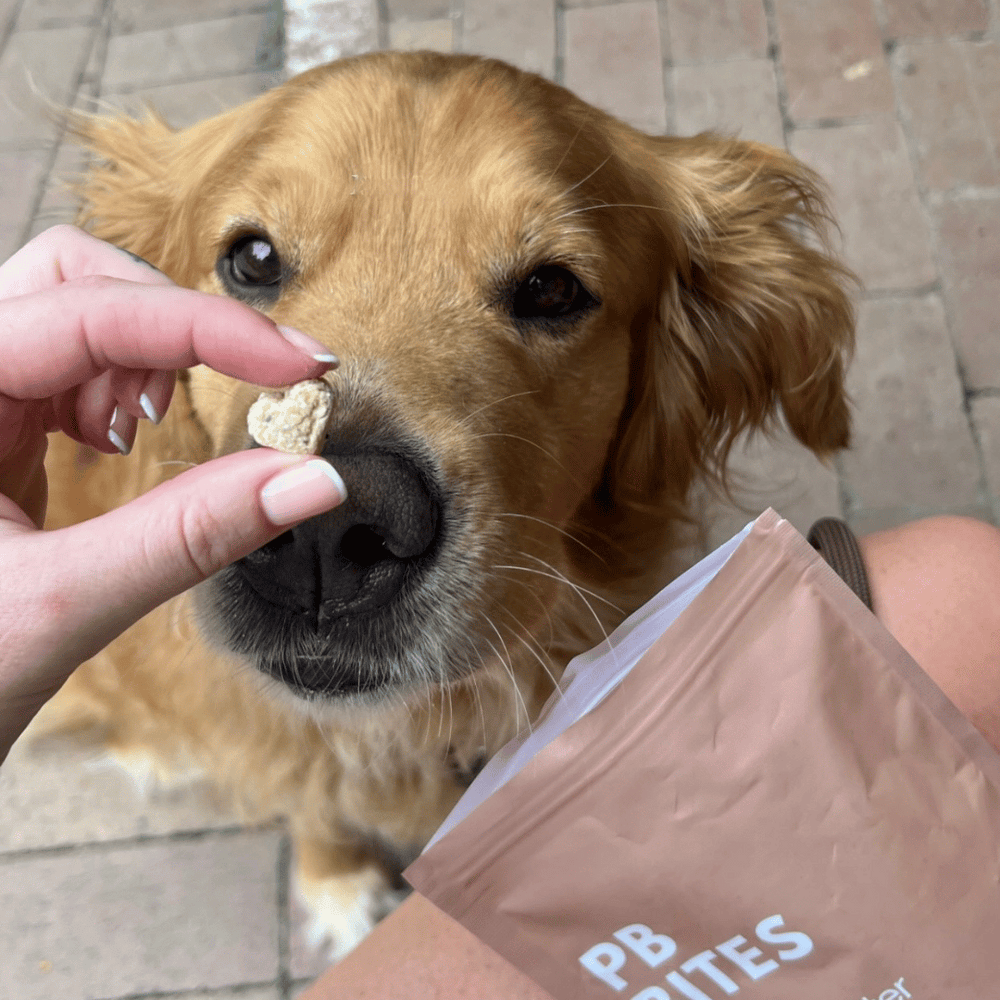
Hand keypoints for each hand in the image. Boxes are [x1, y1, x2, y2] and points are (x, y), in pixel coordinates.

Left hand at [0, 225, 345, 760]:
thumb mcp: (57, 606)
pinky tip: (120, 442)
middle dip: (168, 328)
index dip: (211, 330)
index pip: (87, 309)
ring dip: (145, 362)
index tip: (304, 366)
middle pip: (75, 277)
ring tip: (140, 438)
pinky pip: (71, 365)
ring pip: (78, 311)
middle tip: (227, 397)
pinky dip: (125, 391)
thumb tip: (312, 480)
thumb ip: (191, 535)